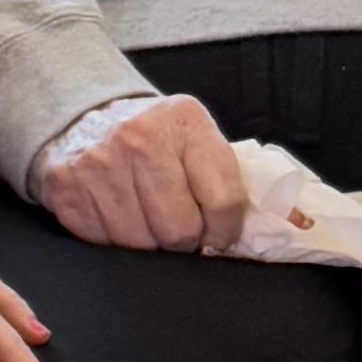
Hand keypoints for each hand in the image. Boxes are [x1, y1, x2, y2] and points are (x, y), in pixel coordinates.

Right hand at [30, 90, 249, 254]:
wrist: (84, 117)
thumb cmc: (154, 136)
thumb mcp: (196, 136)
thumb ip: (229, 175)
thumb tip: (292, 221)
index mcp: (185, 121)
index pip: (224, 200)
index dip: (226, 231)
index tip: (219, 235)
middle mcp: (140, 139)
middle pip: (180, 230)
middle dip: (185, 239)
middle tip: (179, 227)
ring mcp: (100, 165)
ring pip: (142, 244)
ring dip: (149, 242)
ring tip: (146, 216)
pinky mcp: (69, 190)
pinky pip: (106, 245)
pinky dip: (116, 240)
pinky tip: (117, 214)